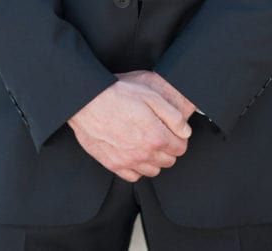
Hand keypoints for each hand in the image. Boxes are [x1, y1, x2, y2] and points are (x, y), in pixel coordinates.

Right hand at [67, 75, 191, 182]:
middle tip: (158, 135)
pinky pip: (133, 176)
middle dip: (167, 149)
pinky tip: (132, 154)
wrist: (87, 102)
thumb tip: (185, 131)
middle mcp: (143, 153)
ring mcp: (128, 161)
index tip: (172, 133)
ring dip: (153, 160)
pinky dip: (136, 168)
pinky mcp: (113, 164)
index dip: (178, 139)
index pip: (180, 148)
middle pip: (168, 161)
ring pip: (152, 171)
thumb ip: (173, 116)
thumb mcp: (150, 96)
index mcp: (156, 136)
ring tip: (145, 144)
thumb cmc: (116, 96)